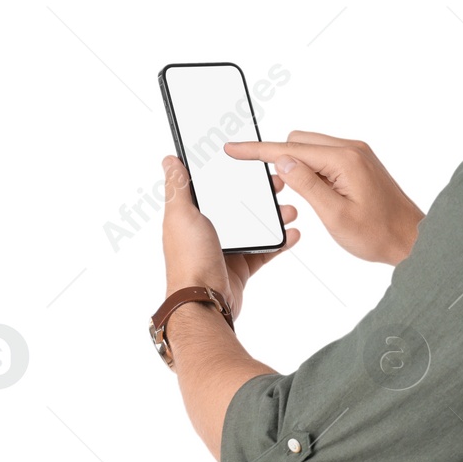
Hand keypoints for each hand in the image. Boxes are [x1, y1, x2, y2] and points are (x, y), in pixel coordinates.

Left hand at [159, 155, 299, 319]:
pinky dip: (280, 242)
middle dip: (260, 194)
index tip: (251, 164)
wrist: (205, 301)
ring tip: (290, 210)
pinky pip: (265, 250)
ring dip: (274, 217)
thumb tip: (170, 160)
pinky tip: (292, 233)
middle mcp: (208, 231)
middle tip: (278, 184)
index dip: (231, 174)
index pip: (213, 188)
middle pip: (239, 205)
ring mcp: (226, 249)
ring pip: (255, 227)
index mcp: (191, 216)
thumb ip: (178, 187)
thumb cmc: (190, 259)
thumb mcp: (181, 215)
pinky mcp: (242, 267)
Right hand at [223, 131, 423, 264]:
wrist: (411, 239)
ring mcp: (357, 154)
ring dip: (298, 167)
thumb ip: (307, 185)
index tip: (233, 149)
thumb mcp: (335, 215)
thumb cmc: (378, 234)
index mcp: (345, 159)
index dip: (258, 150)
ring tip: (307, 199)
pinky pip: (325, 157)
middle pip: (299, 142)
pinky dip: (313, 170)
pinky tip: (318, 193)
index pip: (290, 149)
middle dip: (280, 160)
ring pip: (311, 148)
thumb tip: (283, 161)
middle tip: (278, 191)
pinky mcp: (359, 163)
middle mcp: (352, 149)